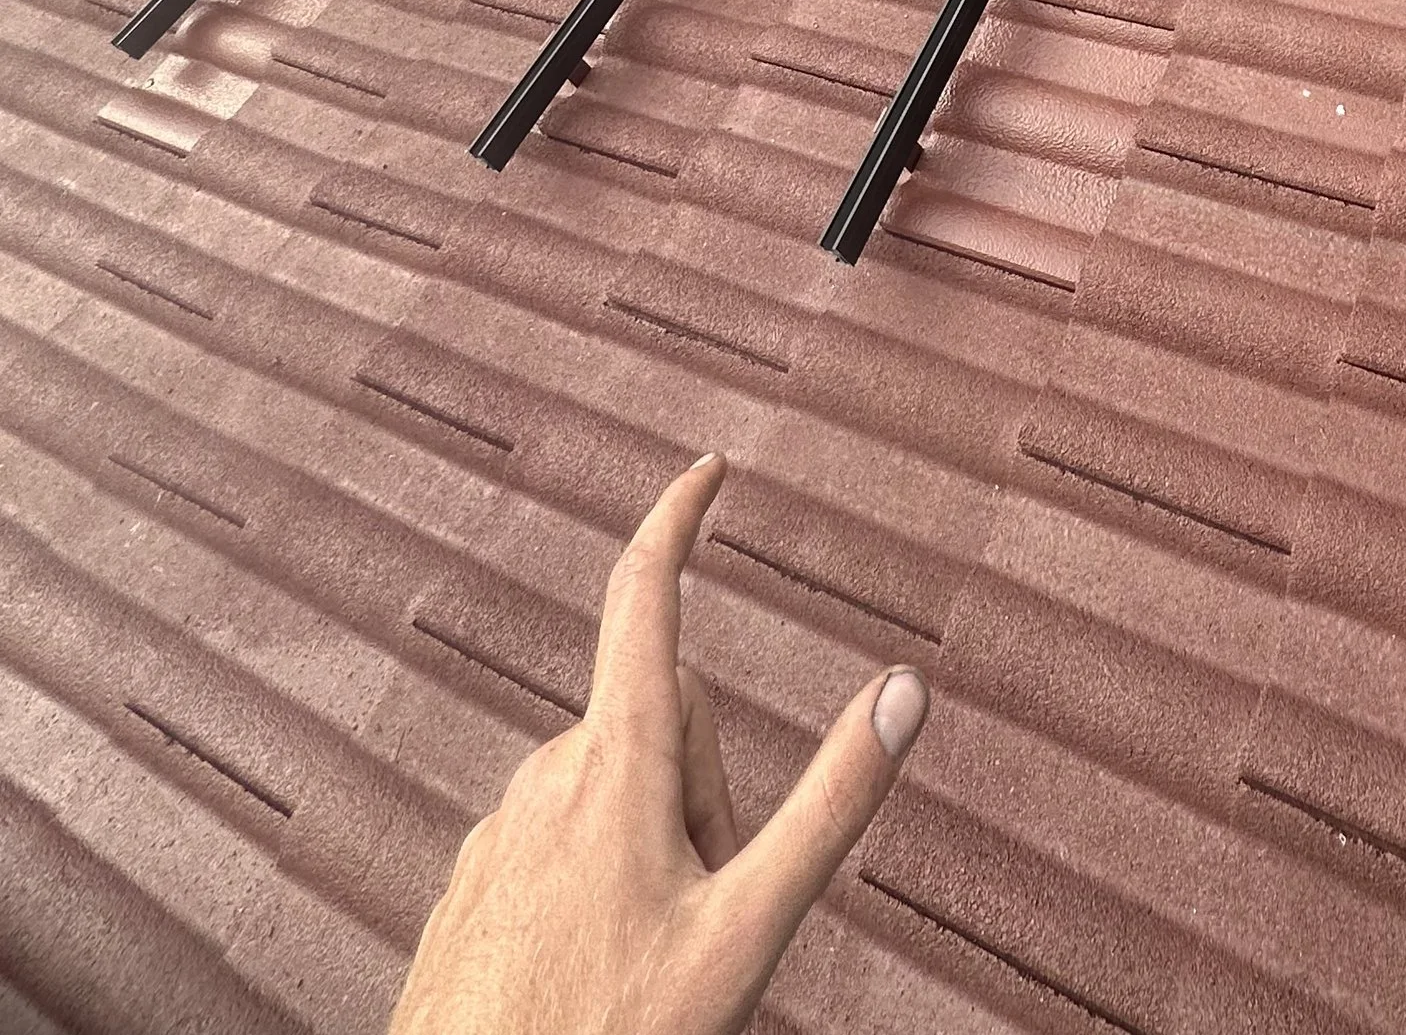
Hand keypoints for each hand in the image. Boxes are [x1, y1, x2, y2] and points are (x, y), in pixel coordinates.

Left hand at [390, 454, 927, 1034]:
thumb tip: (903, 690)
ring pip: (613, 782)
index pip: (643, 595)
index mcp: (614, 763)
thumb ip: (829, 804)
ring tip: (656, 951)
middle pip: (662, 717)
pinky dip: (602, 873)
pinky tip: (601, 964)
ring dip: (657, 837)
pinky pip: (560, 835)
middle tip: (711, 902)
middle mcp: (547, 773)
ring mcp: (503, 828)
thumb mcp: (747, 928)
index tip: (707, 470)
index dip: (678, 520)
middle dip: (708, 785)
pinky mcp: (474, 882)